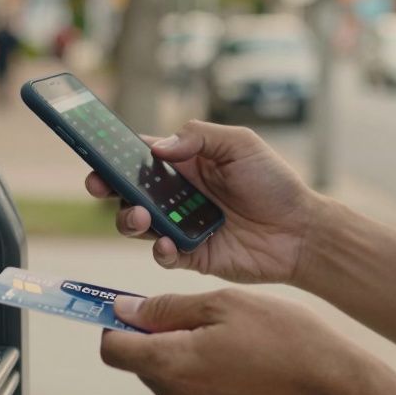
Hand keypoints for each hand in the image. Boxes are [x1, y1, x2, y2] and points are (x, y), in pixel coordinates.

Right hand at [85, 119, 320, 283]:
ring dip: (127, 219)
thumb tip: (157, 148)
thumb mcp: (240, 144)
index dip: (114, 153)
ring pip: (137, 224)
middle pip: (127, 190)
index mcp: (185, 163)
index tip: (94, 151)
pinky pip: (163, 255)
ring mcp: (181, 226)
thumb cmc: (274, 182)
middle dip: (106, 187)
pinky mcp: (191, 256)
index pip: (139, 155)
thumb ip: (198, 138)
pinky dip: (159, 250)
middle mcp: (177, 195)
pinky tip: (168, 243)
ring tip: (138, 216)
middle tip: (99, 185)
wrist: (301, 230)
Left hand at [100, 289, 367, 394]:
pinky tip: (241, 362)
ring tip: (229, 336)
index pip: (113, 348)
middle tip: (198, 314)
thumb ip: (167, 308)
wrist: (334, 390)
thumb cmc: (283, 337)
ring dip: (183, 355)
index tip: (132, 306)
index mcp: (171, 365)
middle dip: (155, 336)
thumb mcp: (224, 304)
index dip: (116, 323)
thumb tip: (124, 309)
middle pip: (141, 362)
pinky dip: (204, 376)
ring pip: (169, 378)